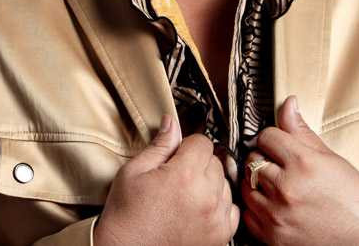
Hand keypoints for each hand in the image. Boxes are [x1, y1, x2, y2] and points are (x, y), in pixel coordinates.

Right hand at [94, 114, 239, 245]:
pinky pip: (232, 209)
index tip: (177, 154)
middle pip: (215, 161)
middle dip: (198, 163)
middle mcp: (205, 195)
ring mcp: (215, 217)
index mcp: (185, 174)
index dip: (187, 145)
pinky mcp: (220, 236)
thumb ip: (160, 145)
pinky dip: (219, 206)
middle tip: (177, 175)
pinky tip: (200, 208)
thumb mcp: (134, 171)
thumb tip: (171, 123)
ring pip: (225, 183)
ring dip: (210, 184)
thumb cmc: (126, 216)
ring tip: (186, 194)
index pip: (202, 142)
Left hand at [241, 95, 358, 245]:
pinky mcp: (274, 238)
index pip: (266, 136)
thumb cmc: (351, 194)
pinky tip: (272, 204)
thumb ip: (300, 130)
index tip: (280, 145)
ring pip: (246, 185)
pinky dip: (256, 208)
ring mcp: (278, 215)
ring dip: (256, 182)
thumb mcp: (328, 156)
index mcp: (302, 163)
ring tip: (276, 184)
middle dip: (263, 158)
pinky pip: (248, 214)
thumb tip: (288, 103)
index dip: (273, 138)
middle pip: (253, 159)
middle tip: (279, 165)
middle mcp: (287, 188)